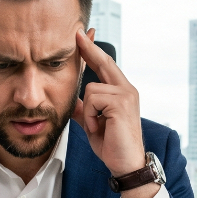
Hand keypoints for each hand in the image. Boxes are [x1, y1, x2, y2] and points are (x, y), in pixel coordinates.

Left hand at [72, 30, 158, 197]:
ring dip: (88, 111)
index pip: (105, 65)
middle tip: (76, 33)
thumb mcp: (92, 123)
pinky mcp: (121, 103)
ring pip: (90, 88)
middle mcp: (127, 89)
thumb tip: (69, 101)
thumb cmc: (112, 144)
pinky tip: (100, 127)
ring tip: (98, 126)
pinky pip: (93, 98)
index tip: (82, 35)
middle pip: (104, 62)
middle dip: (89, 49)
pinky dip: (91, 116)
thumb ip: (83, 109)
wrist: (125, 163)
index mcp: (121, 91)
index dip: (92, 50)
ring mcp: (126, 95)